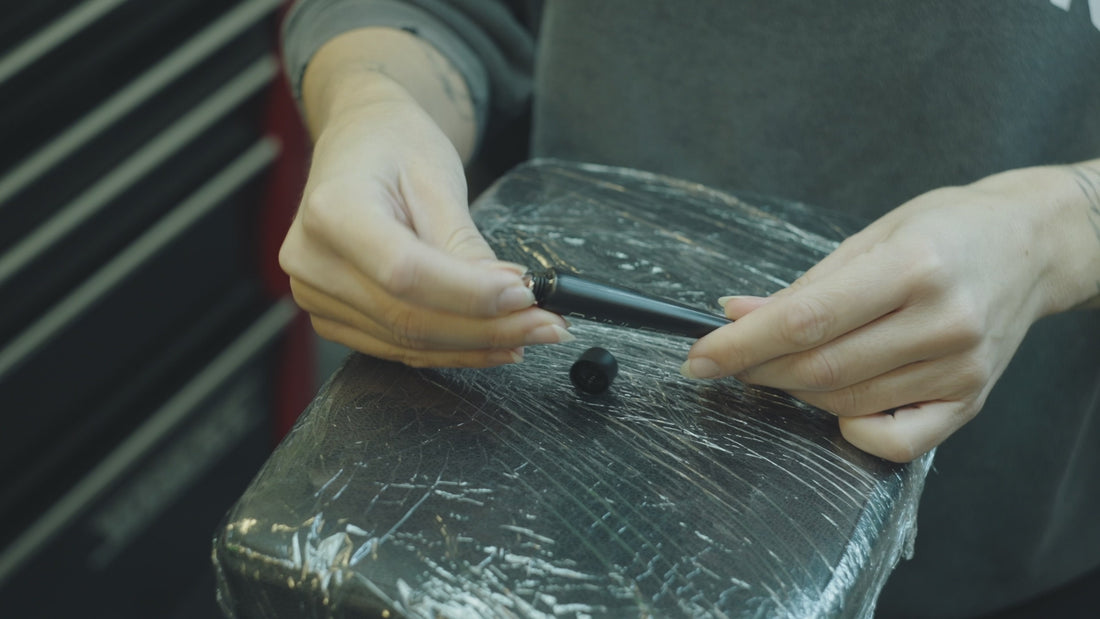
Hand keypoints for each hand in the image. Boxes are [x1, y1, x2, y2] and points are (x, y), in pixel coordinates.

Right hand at [279, 80, 570, 366]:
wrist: (359, 141)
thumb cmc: (395, 145)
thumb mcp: (437, 177)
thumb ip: (464, 243)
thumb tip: (506, 297)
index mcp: (331, 210)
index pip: (404, 272)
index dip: (468, 293)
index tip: (525, 293)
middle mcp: (312, 260)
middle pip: (408, 318)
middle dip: (489, 328)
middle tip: (547, 323)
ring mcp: (316, 295)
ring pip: (408, 343)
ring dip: (479, 345)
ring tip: (533, 332)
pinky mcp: (334, 318)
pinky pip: (399, 348)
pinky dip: (454, 351)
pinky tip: (496, 344)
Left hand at [682, 166, 1093, 461]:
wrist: (1031, 245)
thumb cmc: (946, 230)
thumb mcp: (870, 237)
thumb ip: (803, 285)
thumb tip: (734, 315)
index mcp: (914, 267)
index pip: (806, 321)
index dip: (740, 345)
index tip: (698, 357)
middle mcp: (944, 321)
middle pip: (821, 369)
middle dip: (758, 370)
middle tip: (727, 360)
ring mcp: (962, 368)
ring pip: (847, 403)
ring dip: (794, 392)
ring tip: (776, 367)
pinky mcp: (972, 400)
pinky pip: (897, 442)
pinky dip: (851, 431)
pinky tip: (834, 403)